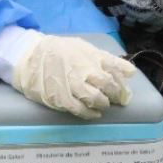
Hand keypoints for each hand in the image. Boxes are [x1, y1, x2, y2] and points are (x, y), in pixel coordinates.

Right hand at [10, 35, 136, 119]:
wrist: (31, 56)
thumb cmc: (60, 51)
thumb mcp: (85, 48)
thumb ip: (108, 60)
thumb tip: (131, 72)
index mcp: (90, 56)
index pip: (114, 71)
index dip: (122, 83)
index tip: (125, 91)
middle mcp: (83, 70)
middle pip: (107, 86)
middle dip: (115, 95)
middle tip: (115, 99)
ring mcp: (71, 84)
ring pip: (95, 98)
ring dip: (103, 104)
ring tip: (103, 104)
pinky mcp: (60, 97)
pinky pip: (79, 109)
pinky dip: (89, 113)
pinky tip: (94, 113)